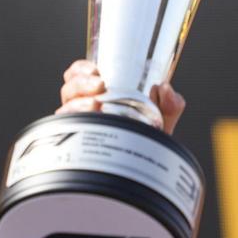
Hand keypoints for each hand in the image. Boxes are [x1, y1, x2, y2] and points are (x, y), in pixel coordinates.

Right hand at [57, 59, 185, 135]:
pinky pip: (67, 133)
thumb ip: (171, 102)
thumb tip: (165, 88)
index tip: (95, 70)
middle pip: (70, 89)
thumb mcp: (164, 116)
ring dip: (78, 104)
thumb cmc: (150, 138)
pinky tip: (87, 124)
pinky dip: (74, 125)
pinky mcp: (79, 144)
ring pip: (66, 109)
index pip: (79, 75)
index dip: (81, 69)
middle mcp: (85, 109)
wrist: (150, 168)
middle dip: (80, 83)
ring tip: (94, 104)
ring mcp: (81, 126)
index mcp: (99, 95)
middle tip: (99, 85)